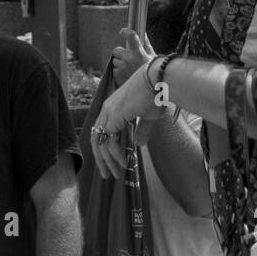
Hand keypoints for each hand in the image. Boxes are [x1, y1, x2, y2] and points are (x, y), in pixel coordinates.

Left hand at [90, 58, 167, 178]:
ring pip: (101, 143)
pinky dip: (115, 155)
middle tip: (108, 176)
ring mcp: (108, 113)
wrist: (159, 80)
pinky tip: (124, 162)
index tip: (112, 164)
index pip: (102, 132)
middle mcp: (107, 110)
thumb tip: (139, 144)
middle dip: (102, 160)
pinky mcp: (114, 117)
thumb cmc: (156, 94)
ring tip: (115, 175)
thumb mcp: (149, 117)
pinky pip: (110, 142)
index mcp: (112, 108)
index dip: (104, 150)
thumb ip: (142, 131)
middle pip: (97, 140)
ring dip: (107, 161)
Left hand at [110, 27, 155, 84]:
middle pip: (116, 50)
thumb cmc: (152, 73)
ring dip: (120, 63)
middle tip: (129, 58)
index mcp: (138, 52)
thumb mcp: (152, 58)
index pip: (131, 36)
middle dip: (121, 53)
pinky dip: (119, 72)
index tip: (123, 32)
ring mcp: (122, 68)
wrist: (149, 90)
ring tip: (130, 69)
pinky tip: (128, 75)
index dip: (126, 32)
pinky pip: (115, 70)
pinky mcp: (117, 76)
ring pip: (115, 61)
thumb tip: (144, 34)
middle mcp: (128, 59)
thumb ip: (146, 45)